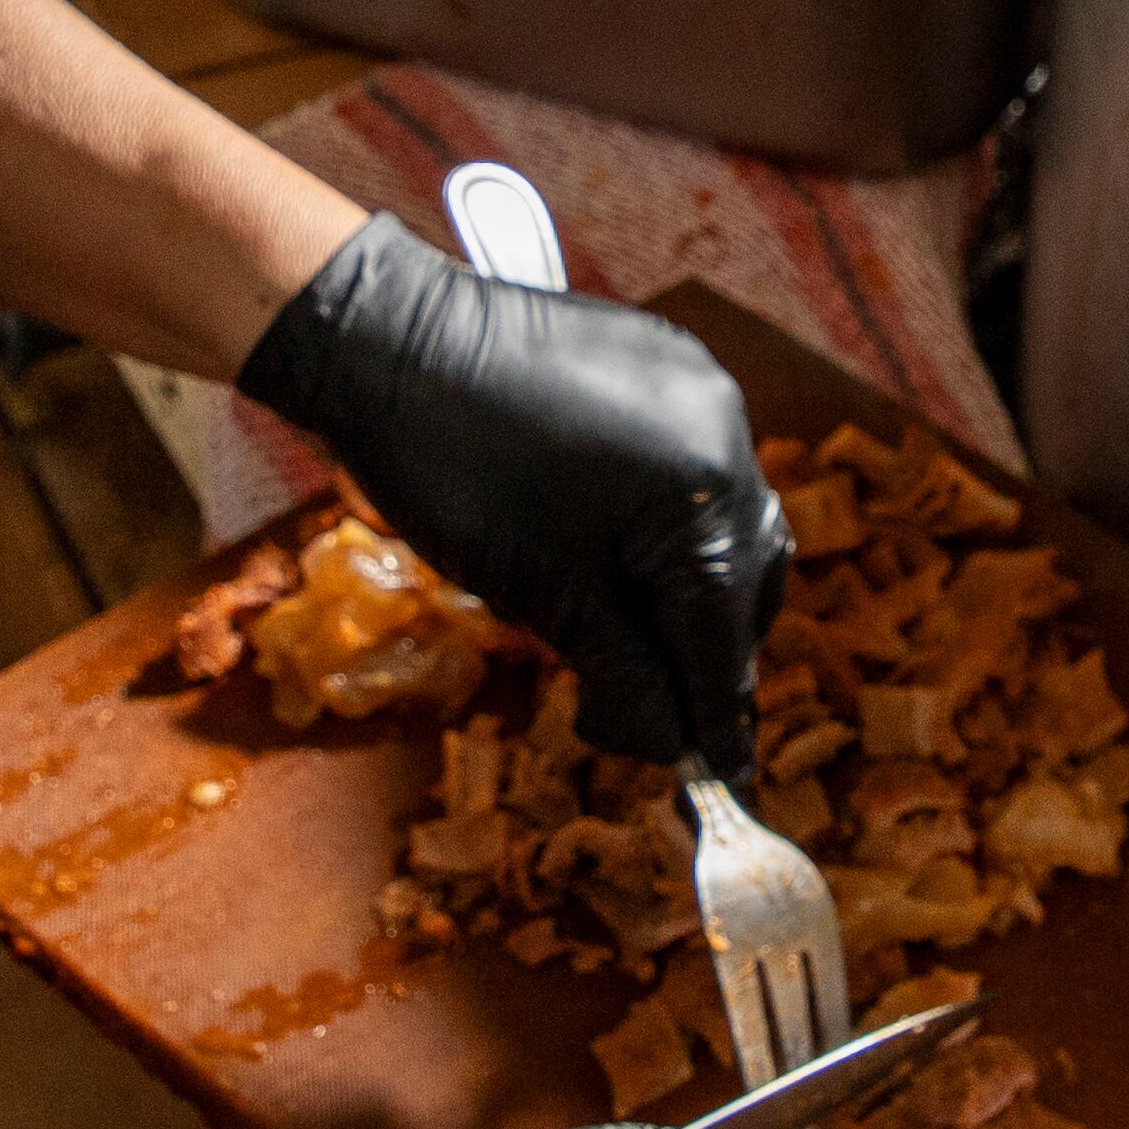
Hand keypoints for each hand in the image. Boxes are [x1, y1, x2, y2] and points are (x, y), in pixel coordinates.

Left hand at [236, 218, 790, 772]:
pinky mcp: (667, 362)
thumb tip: (677, 747)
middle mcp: (726, 432)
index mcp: (704, 494)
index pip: (724, 639)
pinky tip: (617, 552)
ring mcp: (701, 388)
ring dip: (690, 588)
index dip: (715, 721)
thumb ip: (629, 678)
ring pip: (725, 521)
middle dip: (703, 653)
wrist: (385, 340)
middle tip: (654, 713)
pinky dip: (670, 523)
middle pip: (743, 581)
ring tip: (630, 636)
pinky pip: (695, 463)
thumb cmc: (454, 473)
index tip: (720, 788)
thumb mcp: (546, 599)